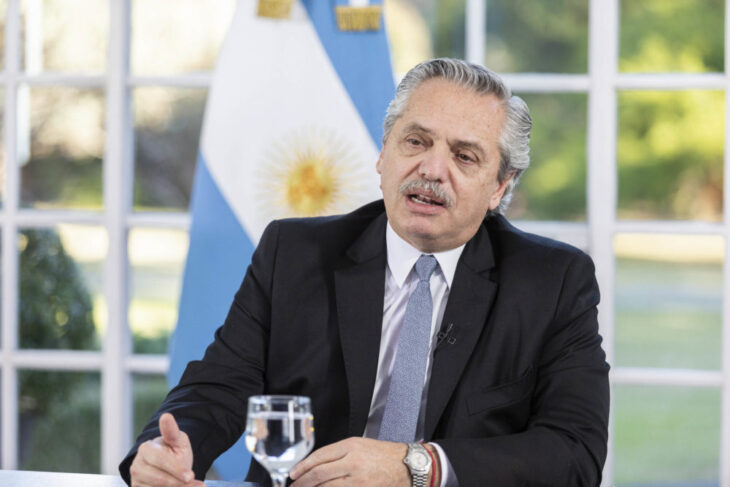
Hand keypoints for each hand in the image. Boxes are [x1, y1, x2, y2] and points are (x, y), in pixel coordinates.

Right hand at [129, 412, 204, 486]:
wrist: (169, 467)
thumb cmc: (173, 451)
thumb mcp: (178, 441)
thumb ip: (172, 431)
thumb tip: (166, 416)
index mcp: (146, 449)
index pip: (160, 460)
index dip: (176, 469)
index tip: (191, 476)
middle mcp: (137, 466)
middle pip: (158, 478)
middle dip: (178, 482)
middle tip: (195, 483)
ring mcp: (136, 481)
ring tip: (193, 486)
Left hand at [289, 437, 409, 486]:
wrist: (409, 466)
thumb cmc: (386, 455)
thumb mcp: (361, 445)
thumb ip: (339, 454)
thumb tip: (316, 466)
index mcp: (351, 446)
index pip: (319, 456)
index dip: (302, 467)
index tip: (293, 474)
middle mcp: (353, 462)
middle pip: (319, 474)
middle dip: (303, 483)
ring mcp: (358, 480)